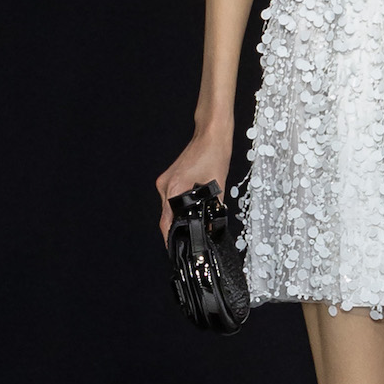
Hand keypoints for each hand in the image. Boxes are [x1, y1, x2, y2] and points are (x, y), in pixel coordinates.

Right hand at [155, 123, 233, 244]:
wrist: (210, 134)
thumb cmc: (214, 154)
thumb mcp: (218, 187)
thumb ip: (214, 209)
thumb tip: (212, 226)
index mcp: (175, 188)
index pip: (166, 222)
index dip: (170, 239)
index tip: (175, 249)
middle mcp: (166, 185)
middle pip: (166, 216)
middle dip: (176, 229)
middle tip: (186, 240)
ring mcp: (165, 180)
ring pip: (168, 207)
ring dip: (177, 216)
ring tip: (190, 223)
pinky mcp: (169, 177)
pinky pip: (170, 197)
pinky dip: (178, 205)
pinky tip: (189, 207)